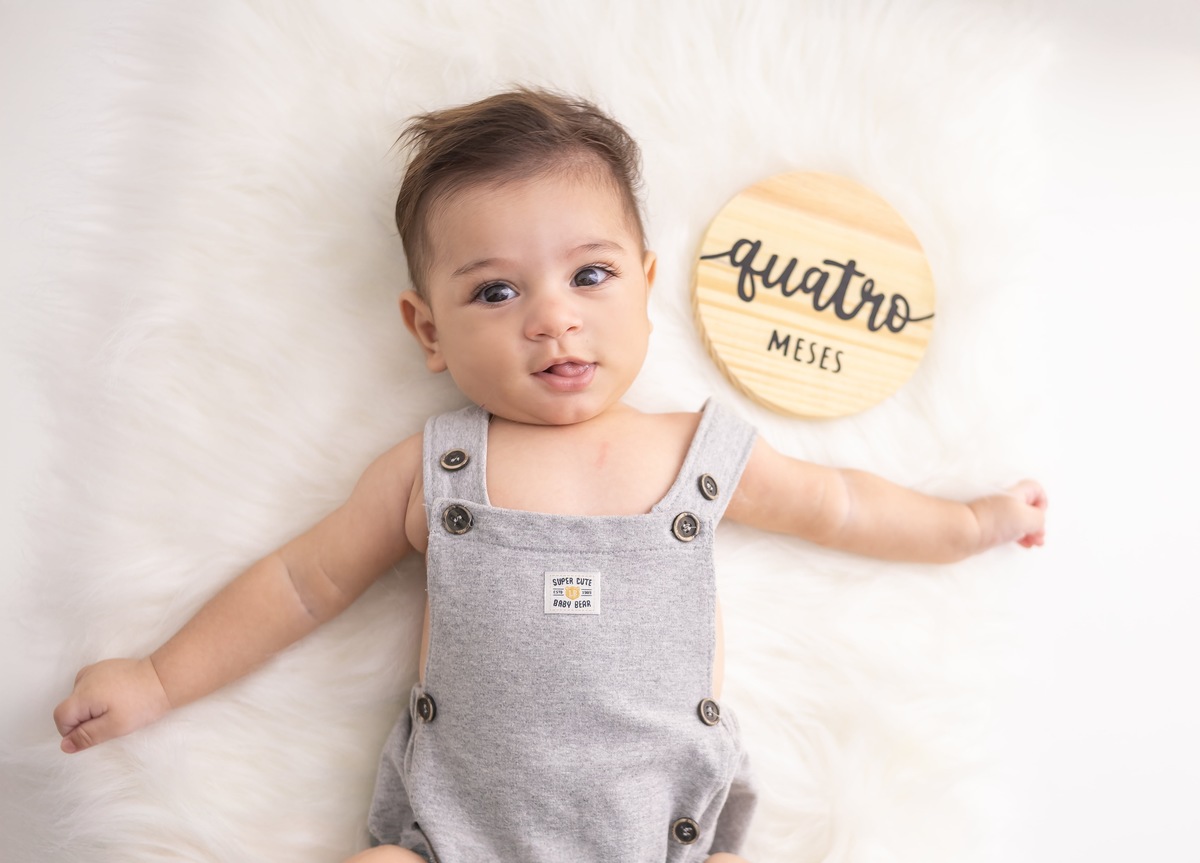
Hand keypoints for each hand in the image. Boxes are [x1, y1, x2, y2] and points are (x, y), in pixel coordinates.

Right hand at [53, 657, 171, 753]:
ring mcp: (94, 669)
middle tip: (112, 719)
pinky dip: (98, 696)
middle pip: (70, 707)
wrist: (164, 678)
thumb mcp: (114, 727)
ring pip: (80, 698)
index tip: (96, 731)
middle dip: (85, 719)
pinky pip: (90, 687)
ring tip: (117, 707)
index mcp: (83, 693)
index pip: (60, 716)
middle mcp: (83, 677)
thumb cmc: (142, 704)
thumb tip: (65, 746)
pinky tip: (117, 697)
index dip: (72, 730)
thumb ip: (87, 737)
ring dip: (92, 708)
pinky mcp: (104, 667)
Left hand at [970, 479, 1047, 550]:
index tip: (1039, 515)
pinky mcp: (992, 526)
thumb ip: (1040, 518)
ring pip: (1021, 520)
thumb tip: (1038, 524)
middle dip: (1038, 522)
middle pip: (1030, 507)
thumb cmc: (994, 521)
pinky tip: (1024, 544)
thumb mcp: (1028, 517)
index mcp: (1016, 492)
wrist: (967, 532)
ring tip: (1034, 543)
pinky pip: (1011, 529)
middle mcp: (1007, 500)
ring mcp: (999, 513)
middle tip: (1039, 535)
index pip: (1036, 489)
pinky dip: (1019, 536)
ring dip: (1030, 531)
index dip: (1042, 503)